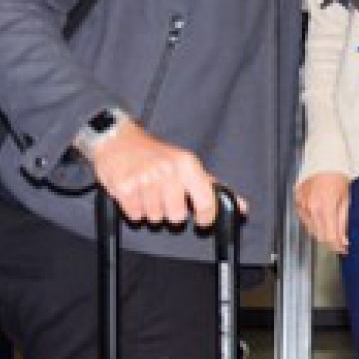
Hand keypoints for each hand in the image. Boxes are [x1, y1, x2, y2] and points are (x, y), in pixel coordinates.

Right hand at [90, 120, 230, 227]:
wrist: (116, 138)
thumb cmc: (155, 154)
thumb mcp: (187, 164)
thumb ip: (213, 187)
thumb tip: (241, 207)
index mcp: (187, 165)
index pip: (206, 203)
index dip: (205, 217)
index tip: (201, 220)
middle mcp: (167, 171)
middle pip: (176, 217)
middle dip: (170, 213)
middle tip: (164, 198)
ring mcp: (144, 180)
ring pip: (155, 218)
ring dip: (151, 211)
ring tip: (146, 193)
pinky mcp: (123, 187)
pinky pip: (135, 216)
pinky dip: (134, 210)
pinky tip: (134, 194)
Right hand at [294, 171, 350, 251]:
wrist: (324, 162)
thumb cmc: (337, 178)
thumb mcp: (346, 201)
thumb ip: (343, 222)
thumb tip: (343, 239)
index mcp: (324, 208)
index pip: (329, 236)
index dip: (337, 246)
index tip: (343, 249)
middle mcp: (310, 208)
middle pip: (319, 235)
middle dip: (331, 241)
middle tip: (341, 242)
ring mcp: (301, 205)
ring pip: (311, 229)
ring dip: (322, 232)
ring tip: (332, 229)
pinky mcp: (297, 202)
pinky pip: (305, 219)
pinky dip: (313, 223)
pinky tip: (322, 219)